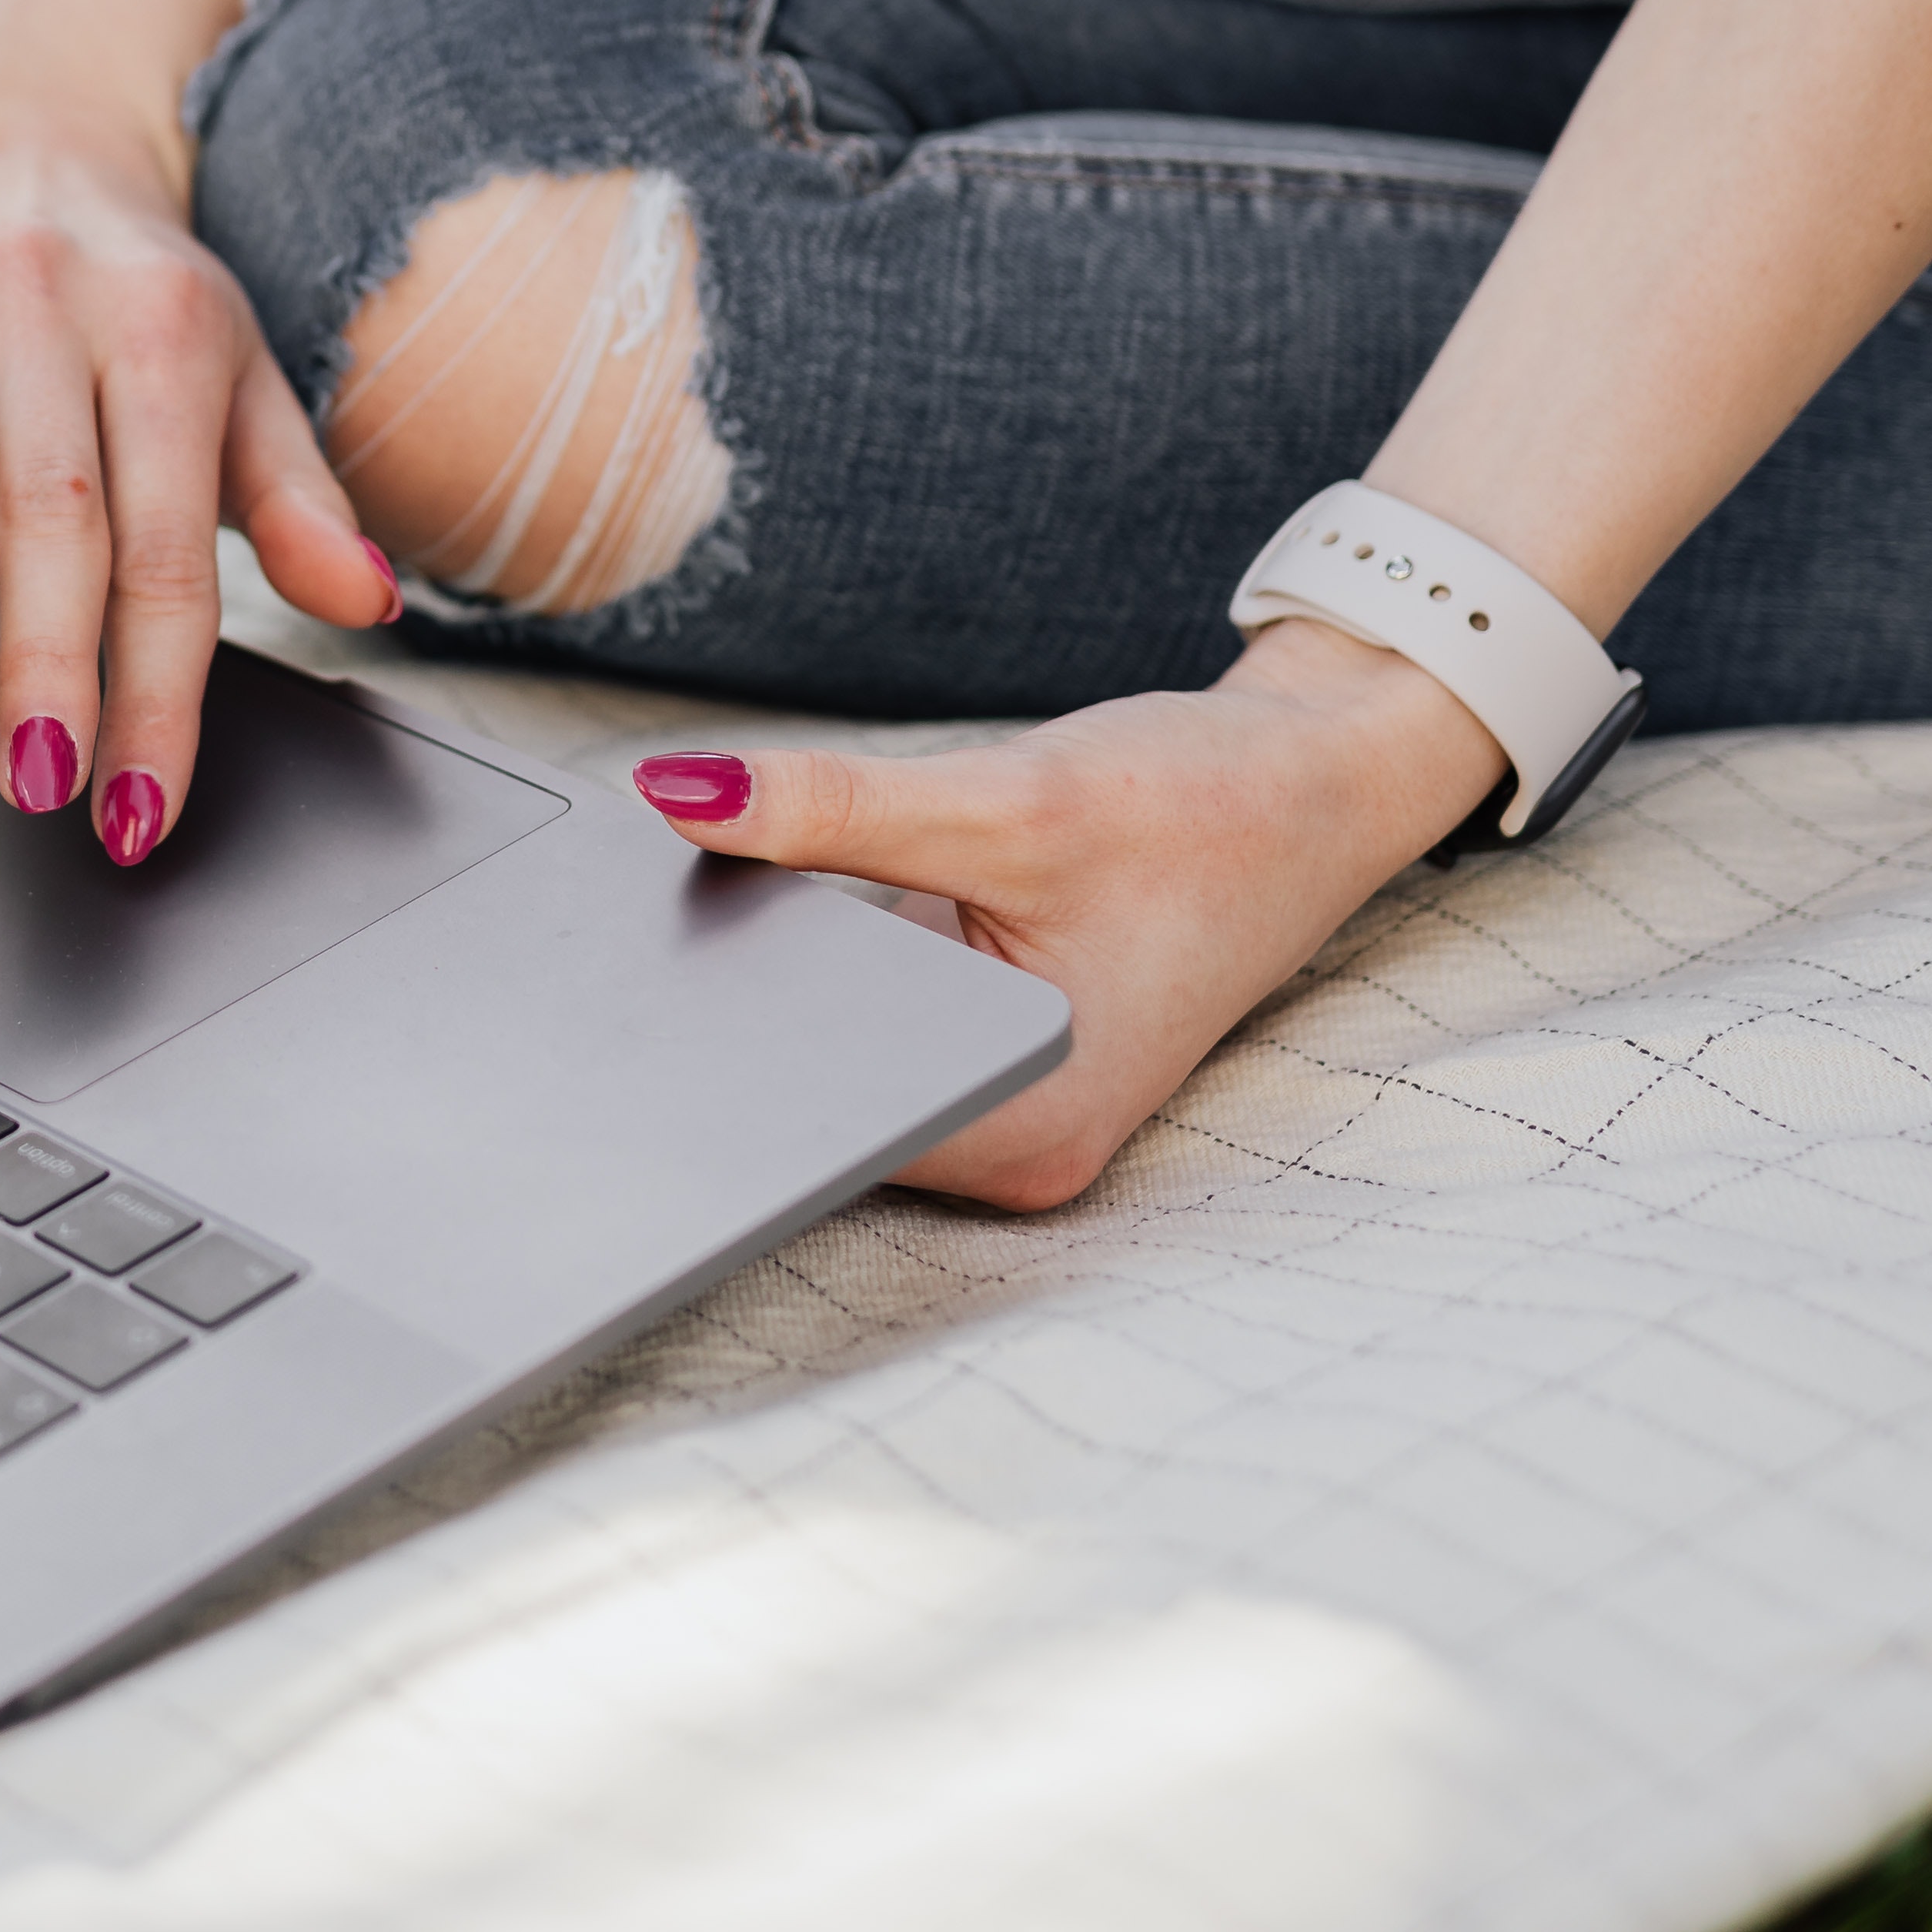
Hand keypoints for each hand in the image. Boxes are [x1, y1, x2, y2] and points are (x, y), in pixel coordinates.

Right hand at [0, 94, 403, 859]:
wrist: (28, 130)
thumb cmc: (136, 290)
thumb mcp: (239, 376)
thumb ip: (297, 497)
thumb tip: (370, 600)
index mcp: (160, 330)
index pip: (167, 540)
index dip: (156, 683)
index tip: (138, 802)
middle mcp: (42, 303)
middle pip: (52, 502)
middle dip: (50, 654)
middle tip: (46, 779)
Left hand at [627, 622, 1511, 1208]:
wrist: (1315, 781)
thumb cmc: (1207, 805)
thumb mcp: (1008, 798)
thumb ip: (829, 808)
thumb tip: (672, 793)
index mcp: (1024, 1131)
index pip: (811, 1118)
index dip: (706, 1042)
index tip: (616, 978)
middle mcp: (1012, 1150)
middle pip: (813, 1096)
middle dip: (734, 1002)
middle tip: (644, 905)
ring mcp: (1002, 1109)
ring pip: (832, 1058)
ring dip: (775, 976)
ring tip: (733, 886)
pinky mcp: (992, 1053)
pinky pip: (870, 1023)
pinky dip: (826, 962)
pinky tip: (798, 894)